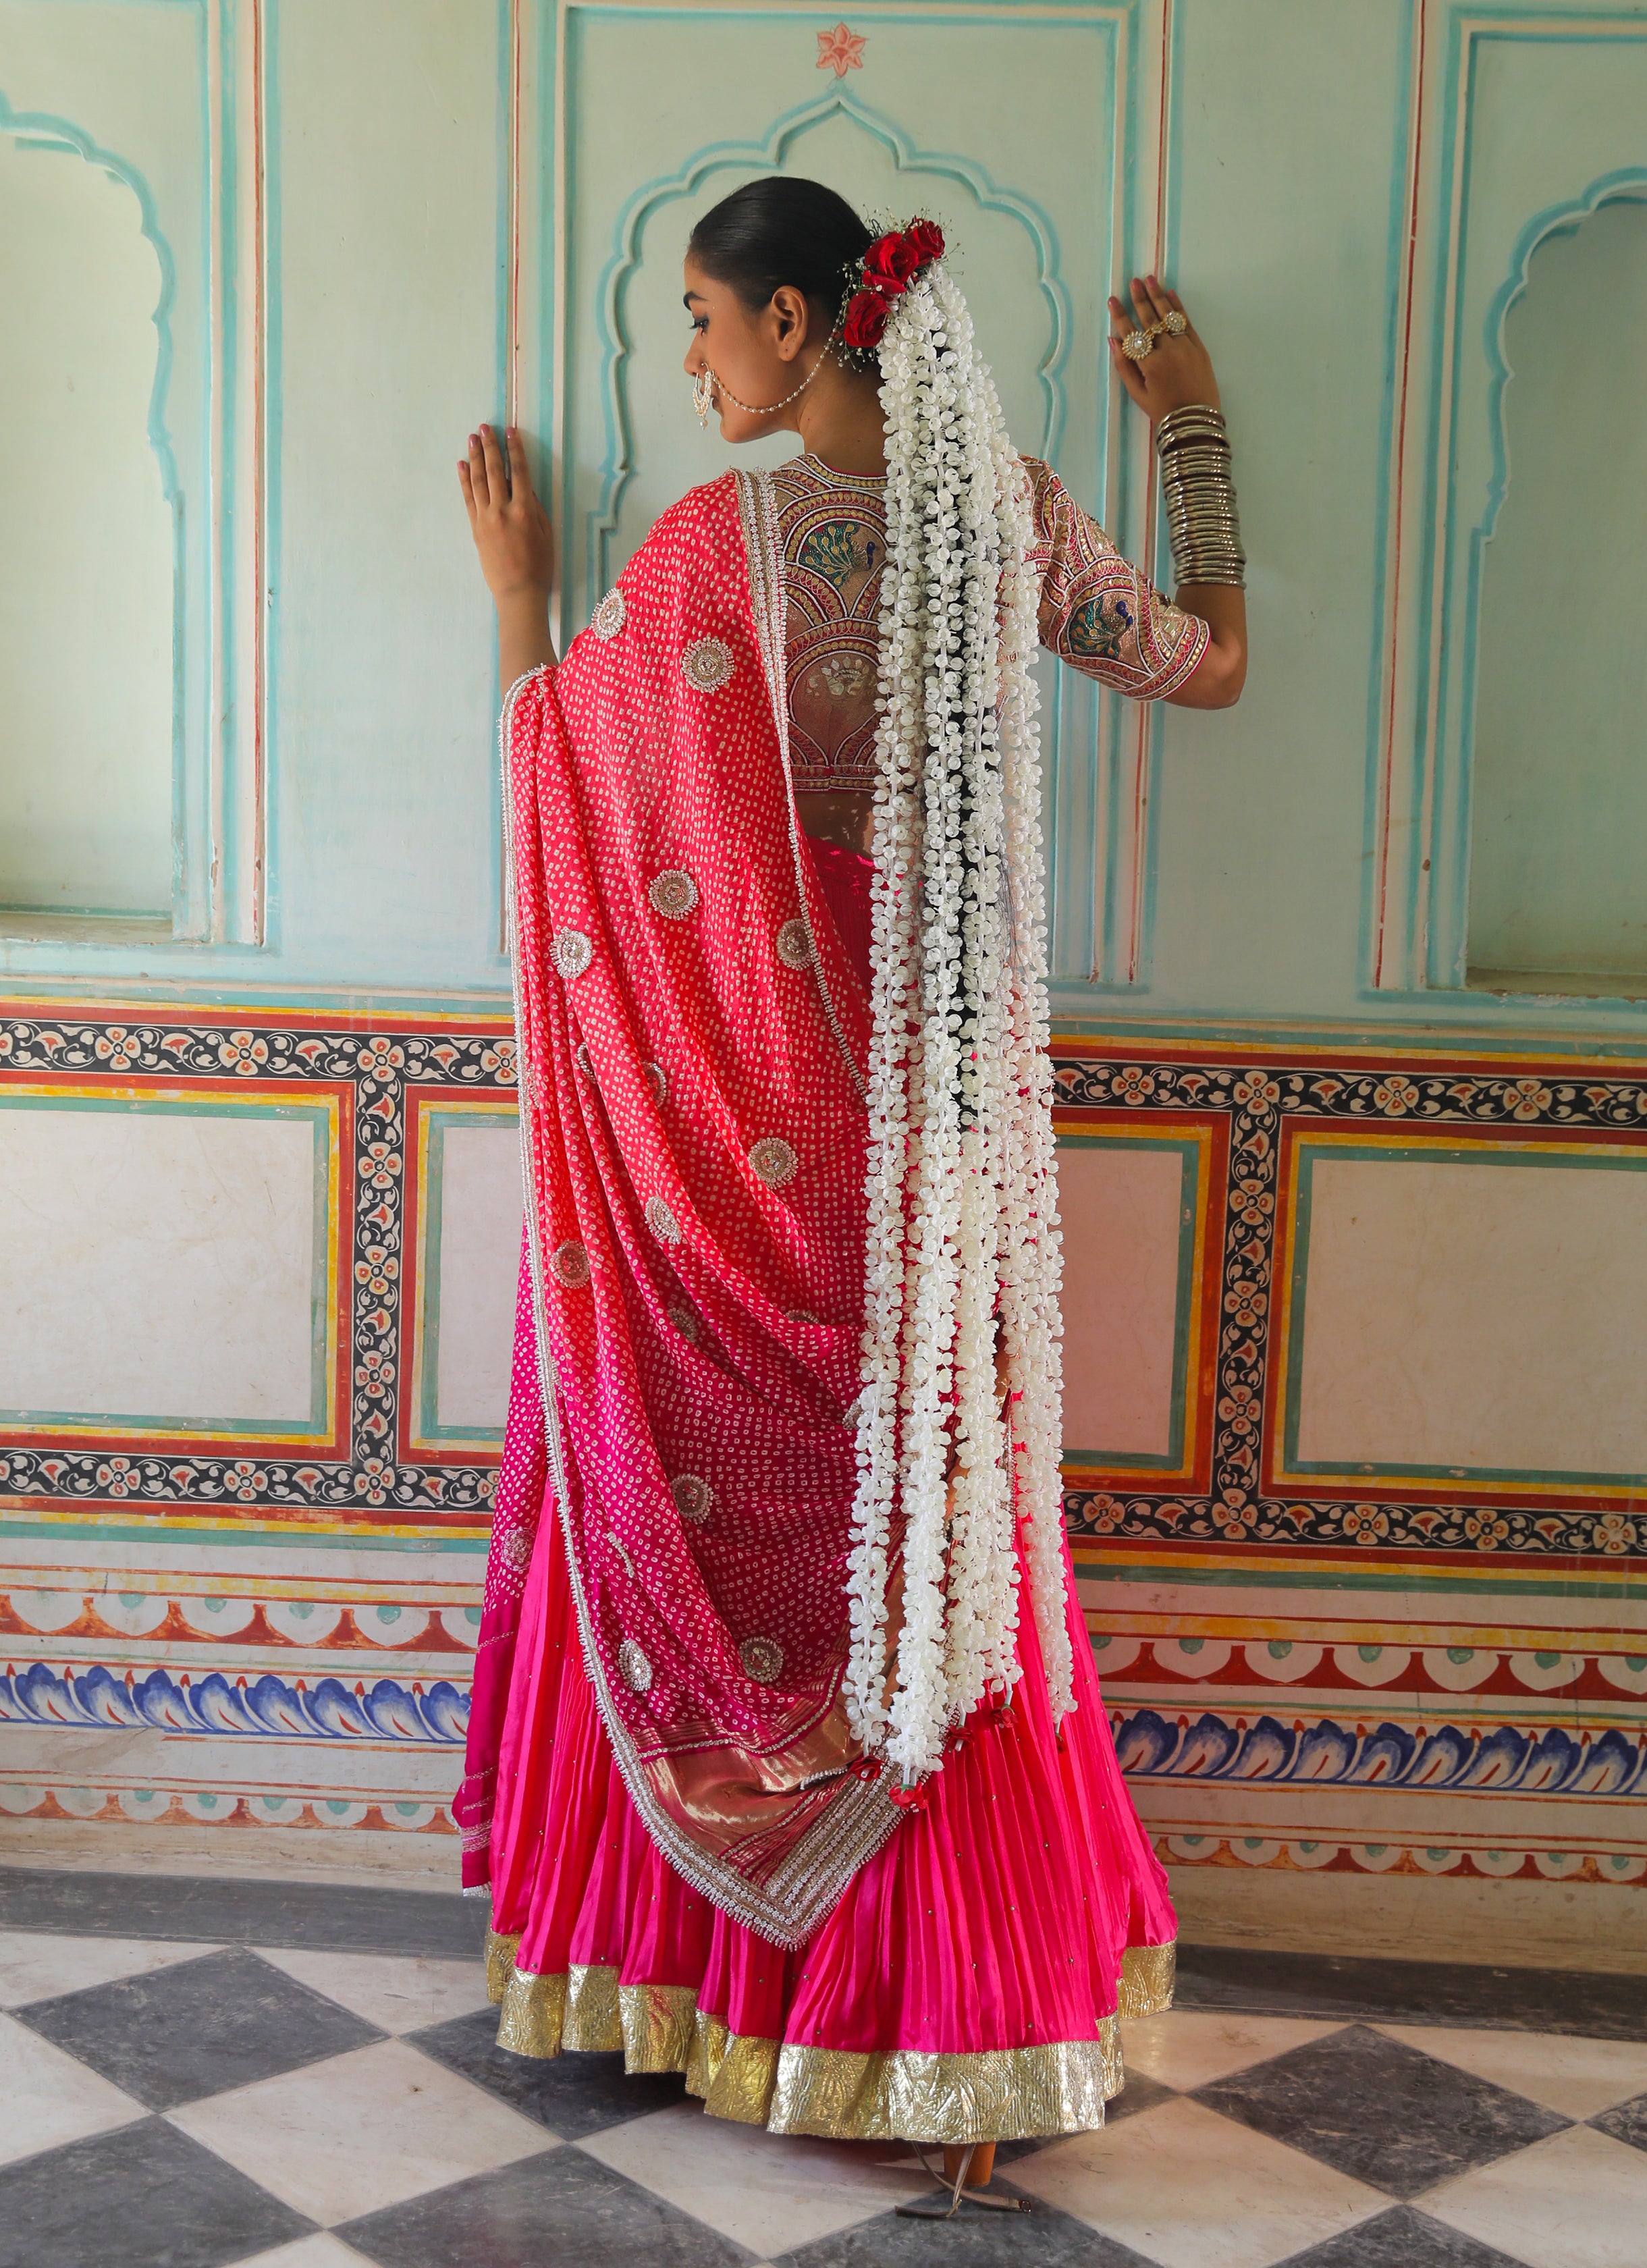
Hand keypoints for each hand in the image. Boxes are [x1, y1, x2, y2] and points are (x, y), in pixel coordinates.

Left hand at [458, 424, 553, 602]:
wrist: (518, 592)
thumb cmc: (539, 566)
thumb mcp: (546, 534)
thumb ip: (535, 507)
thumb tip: (523, 487)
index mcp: (525, 510)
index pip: (520, 472)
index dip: (515, 449)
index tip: (510, 431)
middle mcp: (503, 510)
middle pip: (495, 471)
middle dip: (491, 447)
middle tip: (485, 427)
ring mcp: (486, 518)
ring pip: (478, 481)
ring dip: (475, 457)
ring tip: (472, 438)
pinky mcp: (475, 528)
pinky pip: (468, 499)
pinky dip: (464, 480)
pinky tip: (462, 465)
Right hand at [1107, 276, 1220, 421]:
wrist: (1195, 420)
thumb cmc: (1162, 411)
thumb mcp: (1138, 394)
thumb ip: (1124, 366)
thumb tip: (1113, 341)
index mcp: (1149, 364)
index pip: (1131, 333)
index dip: (1120, 316)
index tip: (1112, 300)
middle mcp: (1167, 350)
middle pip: (1150, 319)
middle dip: (1139, 298)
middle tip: (1133, 281)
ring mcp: (1184, 346)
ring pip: (1168, 316)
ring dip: (1157, 296)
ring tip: (1149, 279)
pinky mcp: (1198, 346)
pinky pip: (1186, 322)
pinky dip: (1178, 307)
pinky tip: (1170, 293)